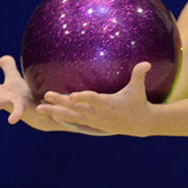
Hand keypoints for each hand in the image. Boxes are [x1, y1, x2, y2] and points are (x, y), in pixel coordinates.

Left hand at [36, 62, 153, 136]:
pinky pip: (75, 122)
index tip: (71, 96)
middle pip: (76, 108)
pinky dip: (64, 119)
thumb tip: (147, 63)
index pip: (93, 99)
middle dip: (60, 102)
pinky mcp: (93, 125)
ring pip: (71, 116)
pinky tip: (53, 116)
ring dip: (55, 112)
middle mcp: (98, 114)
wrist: (140, 125)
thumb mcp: (138, 89)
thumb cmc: (138, 103)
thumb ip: (139, 75)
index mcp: (108, 104)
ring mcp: (94, 120)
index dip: (82, 98)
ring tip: (40, 108)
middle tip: (46, 95)